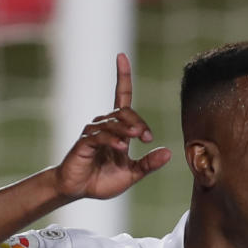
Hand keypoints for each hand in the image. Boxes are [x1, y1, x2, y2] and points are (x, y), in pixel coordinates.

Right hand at [54, 53, 171, 199]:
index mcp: (117, 129)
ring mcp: (92, 132)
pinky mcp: (84, 143)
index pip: (121, 97)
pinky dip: (111, 140)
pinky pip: (99, 136)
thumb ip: (149, 164)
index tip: (120, 57)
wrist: (79, 190)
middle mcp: (104, 125)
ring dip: (127, 130)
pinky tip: (120, 147)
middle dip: (138, 122)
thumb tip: (169, 153)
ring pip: (113, 122)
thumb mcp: (132, 173)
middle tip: (146, 137)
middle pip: (124, 111)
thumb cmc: (102, 180)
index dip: (122, 77)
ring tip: (136, 139)